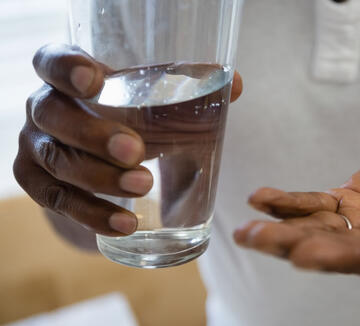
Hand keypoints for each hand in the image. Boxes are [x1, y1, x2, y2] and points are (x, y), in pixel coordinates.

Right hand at [14, 44, 242, 235]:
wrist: (99, 160)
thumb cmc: (129, 120)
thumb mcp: (151, 102)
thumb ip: (189, 91)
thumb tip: (235, 84)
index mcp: (68, 77)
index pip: (52, 61)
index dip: (66, 68)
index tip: (94, 80)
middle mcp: (44, 108)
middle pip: (53, 115)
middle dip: (94, 135)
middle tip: (136, 151)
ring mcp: (36, 147)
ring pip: (58, 162)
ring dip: (100, 178)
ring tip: (144, 186)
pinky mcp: (38, 184)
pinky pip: (59, 202)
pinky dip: (92, 214)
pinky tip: (125, 224)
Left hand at [234, 140, 359, 282]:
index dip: (343, 257)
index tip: (309, 255)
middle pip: (333, 249)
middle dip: (292, 246)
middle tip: (257, 240)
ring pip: (317, 230)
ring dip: (280, 228)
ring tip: (245, 230)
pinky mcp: (352, 200)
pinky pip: (316, 203)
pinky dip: (288, 202)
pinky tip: (260, 199)